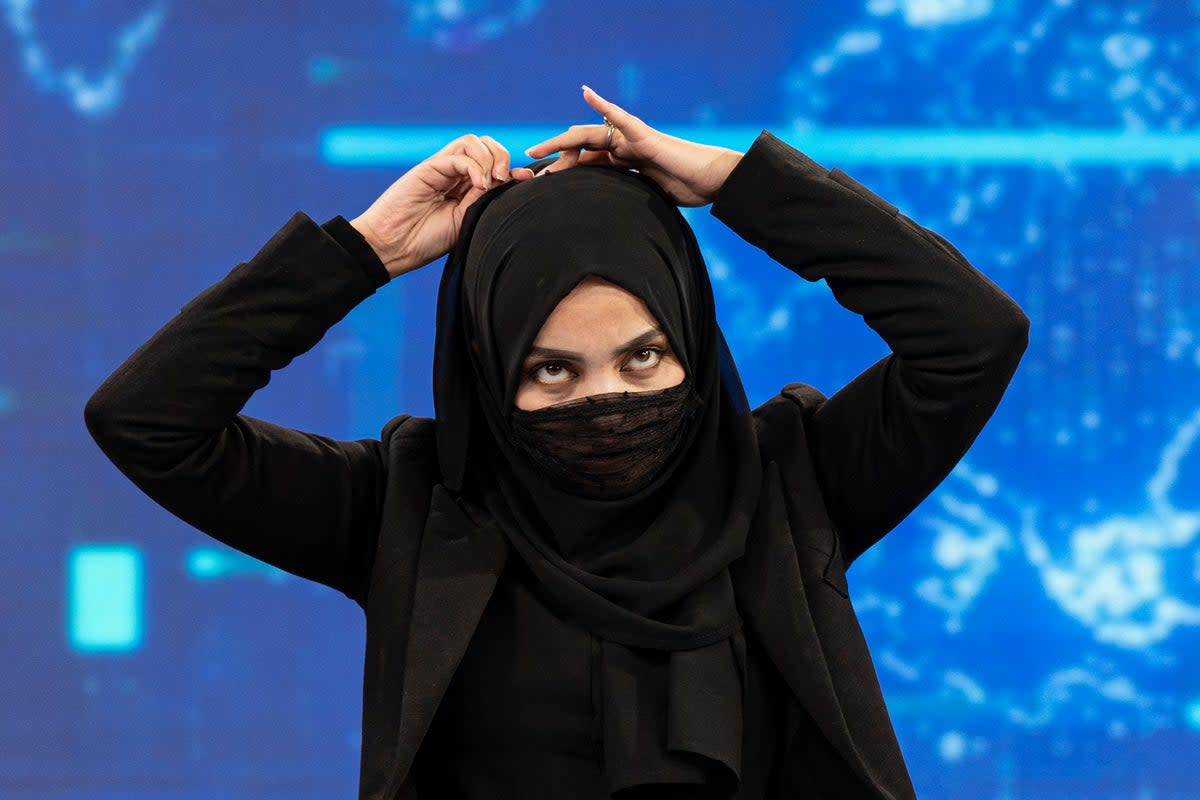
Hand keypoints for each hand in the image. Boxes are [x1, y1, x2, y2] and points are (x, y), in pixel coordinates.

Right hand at [350, 135, 535, 277]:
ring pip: (473, 142)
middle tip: (504, 180)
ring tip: (490, 182)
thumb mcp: (466, 220)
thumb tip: (514, 180)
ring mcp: (441, 168)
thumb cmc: (426, 241)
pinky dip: (474, 166)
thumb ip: (485, 199)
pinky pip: (459, 154)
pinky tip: (478, 185)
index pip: (494, 164)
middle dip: (502, 157)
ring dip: (489, 158)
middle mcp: (454, 174)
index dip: (513, 167)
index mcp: (465, 188)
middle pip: (486, 145)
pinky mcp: (429, 167)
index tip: (527, 180)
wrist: (394, 247)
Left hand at [525, 86, 742, 206]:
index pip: (587, 164)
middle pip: (581, 149)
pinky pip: (619, 119)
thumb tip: (616, 230)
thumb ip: (630, 203)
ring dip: (561, 142)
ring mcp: (632, 140)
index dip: (564, 171)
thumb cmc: (688, 191)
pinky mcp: (643, 137)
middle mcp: (624, 149)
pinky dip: (602, 105)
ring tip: (537, 149)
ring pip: (589, 136)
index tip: (541, 184)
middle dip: (554, 158)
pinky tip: (586, 93)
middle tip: (529, 168)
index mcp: (624, 164)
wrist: (712, 181)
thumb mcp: (648, 202)